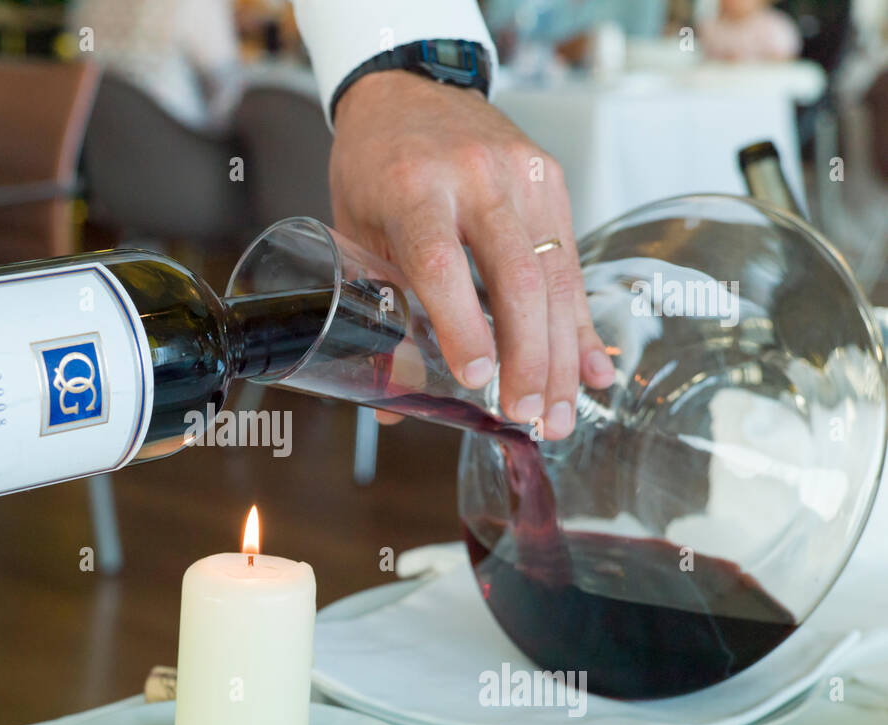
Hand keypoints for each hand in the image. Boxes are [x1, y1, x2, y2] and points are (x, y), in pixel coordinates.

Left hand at [329, 72, 614, 438]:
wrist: (407, 87)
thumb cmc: (373, 167)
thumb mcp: (357, 232)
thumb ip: (376, 310)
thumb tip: (391, 406)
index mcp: (412, 187)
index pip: (442, 262)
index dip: (462, 324)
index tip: (477, 378)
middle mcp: (475, 177)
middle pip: (515, 275)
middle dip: (528, 356)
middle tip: (528, 416)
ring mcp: (523, 175)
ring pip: (554, 275)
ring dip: (560, 355)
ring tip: (557, 414)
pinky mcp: (552, 180)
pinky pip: (571, 262)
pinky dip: (578, 323)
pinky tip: (589, 370)